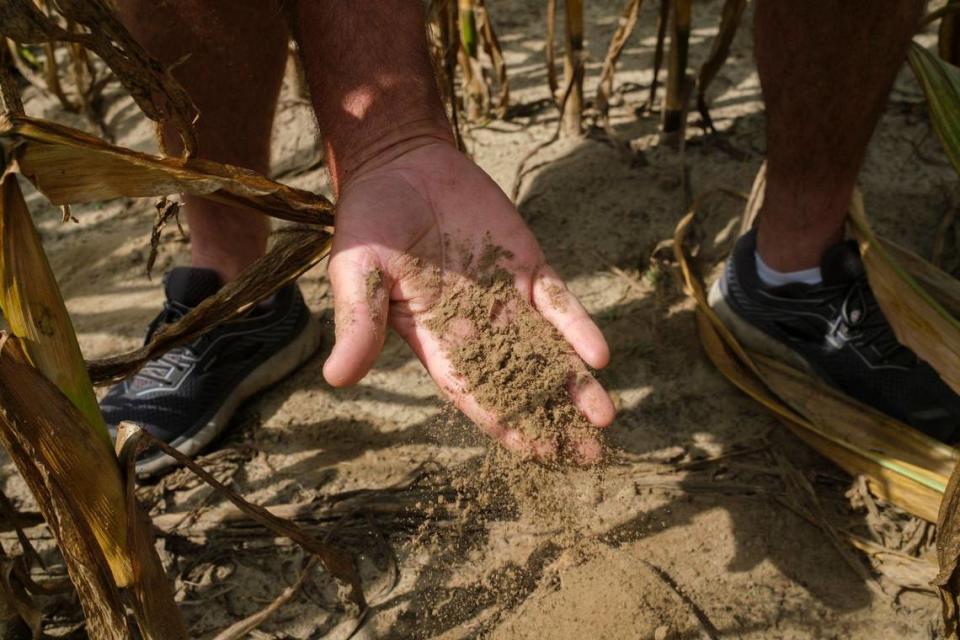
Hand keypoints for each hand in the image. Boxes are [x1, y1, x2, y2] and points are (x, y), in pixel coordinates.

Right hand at [323, 139, 614, 461]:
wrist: (401, 162)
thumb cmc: (369, 220)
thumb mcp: (357, 272)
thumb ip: (359, 323)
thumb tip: (336, 381)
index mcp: (435, 339)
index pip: (474, 392)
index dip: (504, 423)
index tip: (535, 453)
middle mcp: (476, 327)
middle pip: (520, 383)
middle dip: (552, 418)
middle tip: (588, 454)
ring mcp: (506, 297)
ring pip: (548, 350)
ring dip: (575, 383)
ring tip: (605, 418)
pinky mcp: (527, 265)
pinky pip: (558, 302)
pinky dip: (578, 327)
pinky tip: (599, 356)